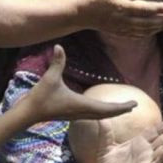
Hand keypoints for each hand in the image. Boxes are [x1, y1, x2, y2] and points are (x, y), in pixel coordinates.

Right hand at [21, 45, 137, 122]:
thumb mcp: (49, 78)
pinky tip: (101, 109)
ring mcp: (76, 115)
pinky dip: (102, 112)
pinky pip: (92, 115)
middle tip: (133, 106)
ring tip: (122, 108)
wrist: (27, 114)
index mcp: (81, 105)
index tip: (134, 105)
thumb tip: (58, 46)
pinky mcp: (71, 114)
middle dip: (120, 110)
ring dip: (111, 112)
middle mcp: (82, 112)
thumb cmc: (40, 97)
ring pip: (99, 116)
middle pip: (106, 114)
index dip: (121, 107)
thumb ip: (57, 62)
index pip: (107, 109)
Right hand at [80, 0, 162, 37]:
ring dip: (159, 27)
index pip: (144, 10)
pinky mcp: (120, 32)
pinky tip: (157, 29)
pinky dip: (149, 32)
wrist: (81, 13)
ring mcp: (122, 28)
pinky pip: (138, 35)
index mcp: (121, 7)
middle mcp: (123, 20)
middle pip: (148, 23)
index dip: (158, 9)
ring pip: (144, 31)